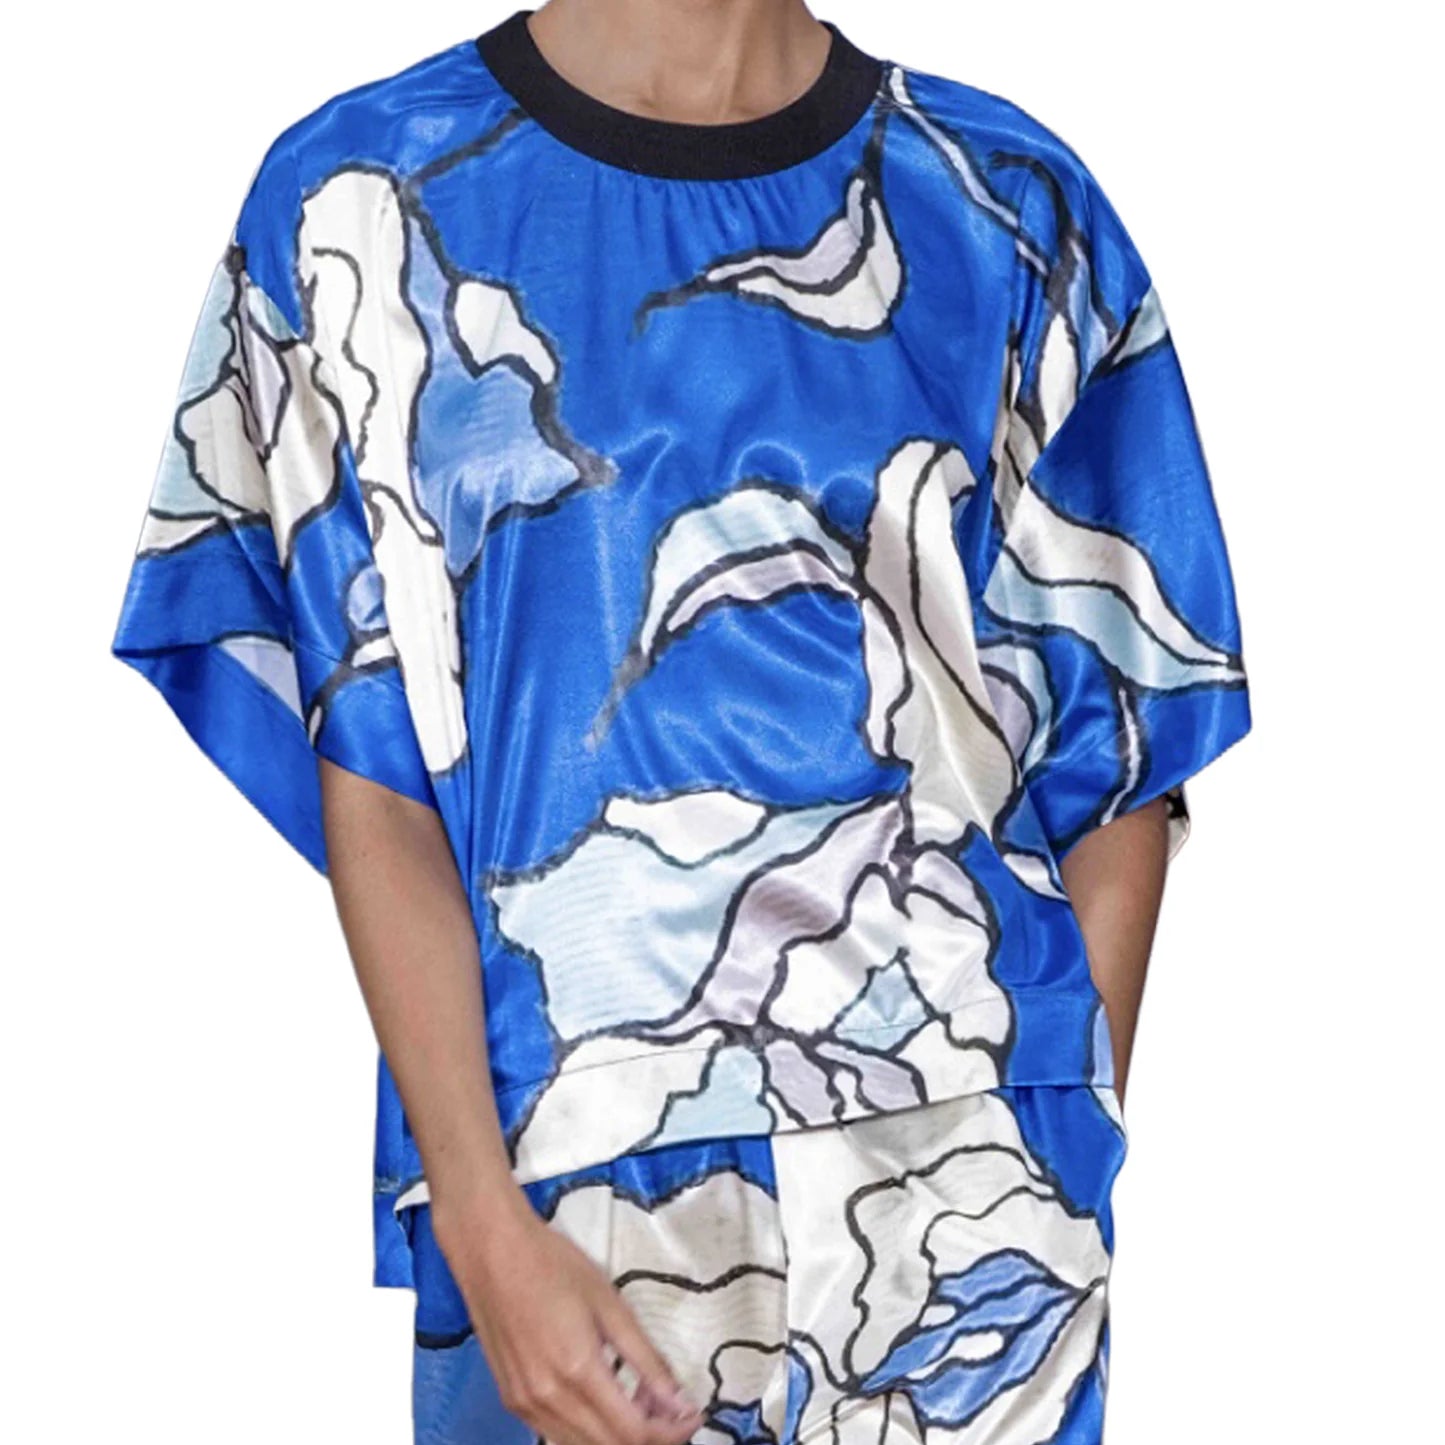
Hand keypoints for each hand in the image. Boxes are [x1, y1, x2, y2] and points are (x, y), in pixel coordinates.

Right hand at [433, 1189, 706, 1444]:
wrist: (491, 1250)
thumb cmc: (554, 1264)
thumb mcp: (610, 1304)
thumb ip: (646, 1359)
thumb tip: (679, 1402)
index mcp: (578, 1371)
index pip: (633, 1433)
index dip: (671, 1433)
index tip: (693, 1416)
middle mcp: (548, 1400)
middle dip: (650, 1436)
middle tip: (672, 1408)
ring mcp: (524, 1404)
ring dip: (618, 1435)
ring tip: (642, 1401)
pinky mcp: (511, 1399)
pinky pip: (557, 1433)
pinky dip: (588, 1429)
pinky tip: (605, 1398)